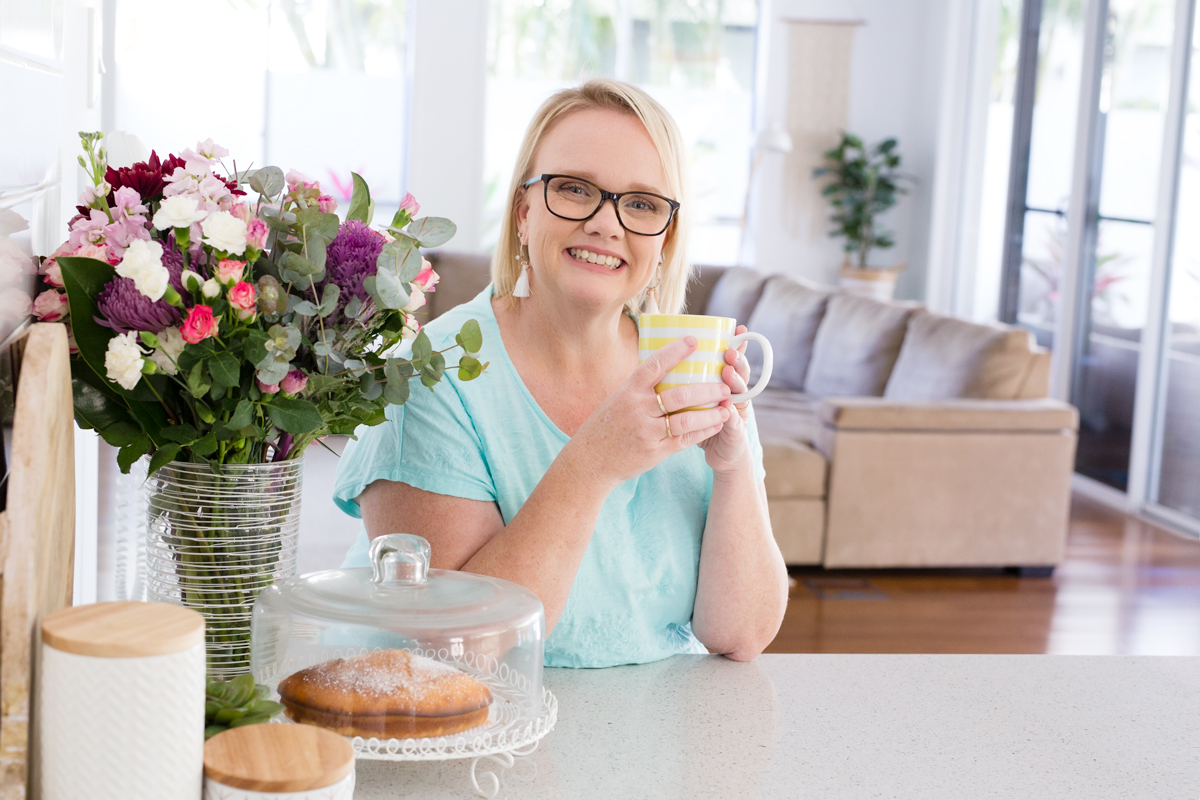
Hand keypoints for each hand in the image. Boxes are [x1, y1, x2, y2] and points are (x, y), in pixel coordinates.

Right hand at [569, 336, 730, 488]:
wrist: (591, 460)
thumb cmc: (606, 425)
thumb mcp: (617, 399)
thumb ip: (640, 387)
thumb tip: (665, 365)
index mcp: (628, 391)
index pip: (654, 365)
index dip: (675, 351)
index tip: (694, 341)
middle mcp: (638, 409)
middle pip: (679, 394)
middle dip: (707, 389)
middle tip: (724, 385)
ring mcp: (647, 431)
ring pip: (686, 418)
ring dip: (710, 412)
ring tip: (726, 406)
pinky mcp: (655, 451)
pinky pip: (684, 439)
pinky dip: (703, 430)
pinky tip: (716, 424)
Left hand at [698, 325, 752, 474]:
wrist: (717, 452)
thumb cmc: (700, 421)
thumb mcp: (693, 397)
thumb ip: (687, 376)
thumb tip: (669, 346)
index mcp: (725, 382)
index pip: (734, 359)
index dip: (738, 344)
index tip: (738, 329)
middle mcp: (735, 394)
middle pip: (740, 372)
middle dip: (736, 360)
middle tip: (729, 350)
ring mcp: (738, 412)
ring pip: (741, 394)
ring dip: (735, 382)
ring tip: (728, 372)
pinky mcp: (736, 432)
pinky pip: (735, 423)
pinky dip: (731, 416)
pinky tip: (728, 409)